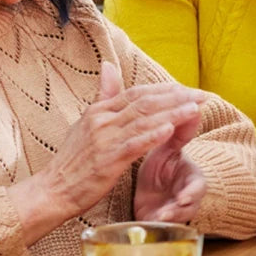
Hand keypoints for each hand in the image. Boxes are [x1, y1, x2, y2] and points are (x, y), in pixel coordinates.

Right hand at [9, 62, 207, 241]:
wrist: (53, 189)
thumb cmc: (74, 160)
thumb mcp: (87, 122)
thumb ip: (104, 96)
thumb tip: (109, 65)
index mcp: (99, 111)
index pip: (138, 93)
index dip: (166, 89)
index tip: (188, 89)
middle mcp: (102, 120)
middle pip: (145, 102)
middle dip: (177, 97)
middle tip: (202, 95)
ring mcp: (105, 139)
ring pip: (144, 120)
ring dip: (172, 113)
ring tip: (195, 108)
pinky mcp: (108, 160)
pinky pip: (134, 144)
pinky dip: (153, 135)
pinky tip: (171, 129)